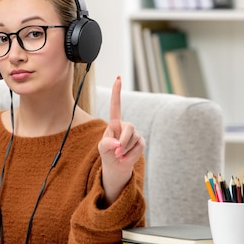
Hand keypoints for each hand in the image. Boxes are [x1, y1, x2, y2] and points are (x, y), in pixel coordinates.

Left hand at [98, 76, 144, 205]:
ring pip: (133, 140)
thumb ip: (106, 144)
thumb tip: (116, 143)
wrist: (116, 165)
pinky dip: (129, 155)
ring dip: (124, 150)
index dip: (117, 92)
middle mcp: (126, 125)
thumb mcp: (102, 148)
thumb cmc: (107, 152)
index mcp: (115, 123)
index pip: (116, 105)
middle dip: (123, 141)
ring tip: (119, 155)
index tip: (118, 78)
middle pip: (129, 128)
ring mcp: (135, 133)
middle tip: (116, 152)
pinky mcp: (141, 142)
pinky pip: (137, 148)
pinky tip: (125, 158)